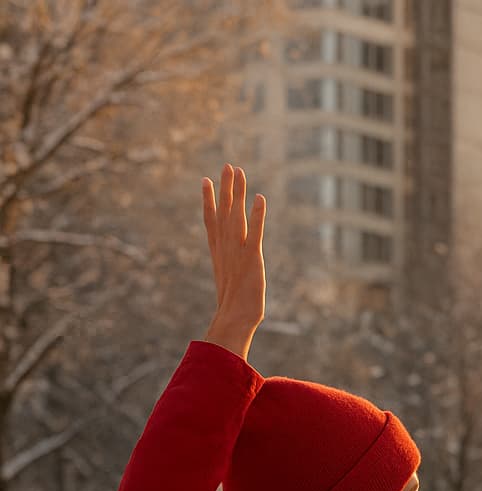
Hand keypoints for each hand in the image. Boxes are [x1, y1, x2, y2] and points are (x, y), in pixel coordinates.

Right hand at [201, 164, 265, 359]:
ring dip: (237, 193)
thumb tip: (228, 272)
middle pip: (223, 211)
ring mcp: (238, 251)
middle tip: (227, 165)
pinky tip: (260, 198)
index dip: (209, 199)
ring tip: (238, 172)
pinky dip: (257, 215)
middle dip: (225, 188)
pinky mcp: (252, 258)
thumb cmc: (233, 307)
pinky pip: (255, 232)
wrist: (234, 319)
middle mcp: (225, 247)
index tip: (206, 180)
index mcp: (218, 252)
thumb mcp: (229, 282)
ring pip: (235, 215)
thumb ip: (228, 271)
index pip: (211, 220)